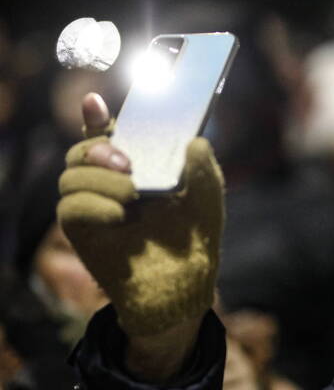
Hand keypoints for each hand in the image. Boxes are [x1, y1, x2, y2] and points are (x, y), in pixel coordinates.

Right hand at [58, 93, 224, 380]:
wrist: (185, 288)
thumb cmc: (195, 242)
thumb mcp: (208, 202)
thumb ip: (206, 170)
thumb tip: (196, 142)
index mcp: (139, 170)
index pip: (109, 136)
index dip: (96, 118)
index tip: (95, 102)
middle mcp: (111, 185)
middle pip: (81, 150)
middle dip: (98, 147)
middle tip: (127, 162)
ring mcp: (95, 208)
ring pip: (70, 176)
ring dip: (99, 178)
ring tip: (132, 195)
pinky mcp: (84, 234)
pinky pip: (69, 208)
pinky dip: (92, 205)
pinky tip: (120, 215)